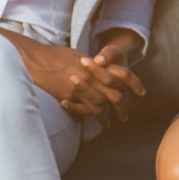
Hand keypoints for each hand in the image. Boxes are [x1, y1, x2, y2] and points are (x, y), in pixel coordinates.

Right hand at [0, 18, 144, 126]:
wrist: (36, 59)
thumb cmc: (54, 56)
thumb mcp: (76, 56)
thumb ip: (90, 66)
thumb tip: (98, 70)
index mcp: (96, 63)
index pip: (122, 73)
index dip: (133, 83)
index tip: (142, 92)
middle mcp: (92, 75)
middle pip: (115, 94)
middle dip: (122, 107)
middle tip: (125, 116)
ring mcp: (81, 86)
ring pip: (101, 105)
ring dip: (107, 117)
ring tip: (110, 124)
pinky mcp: (69, 96)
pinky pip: (84, 110)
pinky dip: (91, 117)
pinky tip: (92, 122)